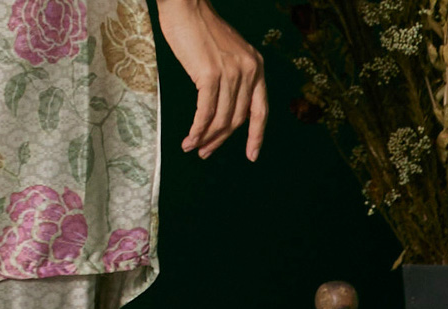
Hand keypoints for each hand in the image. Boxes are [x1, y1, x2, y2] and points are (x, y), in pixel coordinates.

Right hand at [155, 0, 266, 160]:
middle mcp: (248, 70)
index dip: (256, 135)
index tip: (252, 155)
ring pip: (221, 119)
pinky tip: (188, 139)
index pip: (261, 109)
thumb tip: (222, 109)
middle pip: (236, 119)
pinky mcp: (210, 75)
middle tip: (204, 153)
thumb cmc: (200, 31)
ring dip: (205, 139)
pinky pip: (205, 113)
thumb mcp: (225, 56)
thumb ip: (231, 79)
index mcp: (256, 66)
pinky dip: (197, 130)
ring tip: (192, 147)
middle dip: (220, 141)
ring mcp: (231, 72)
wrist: (187, 7)